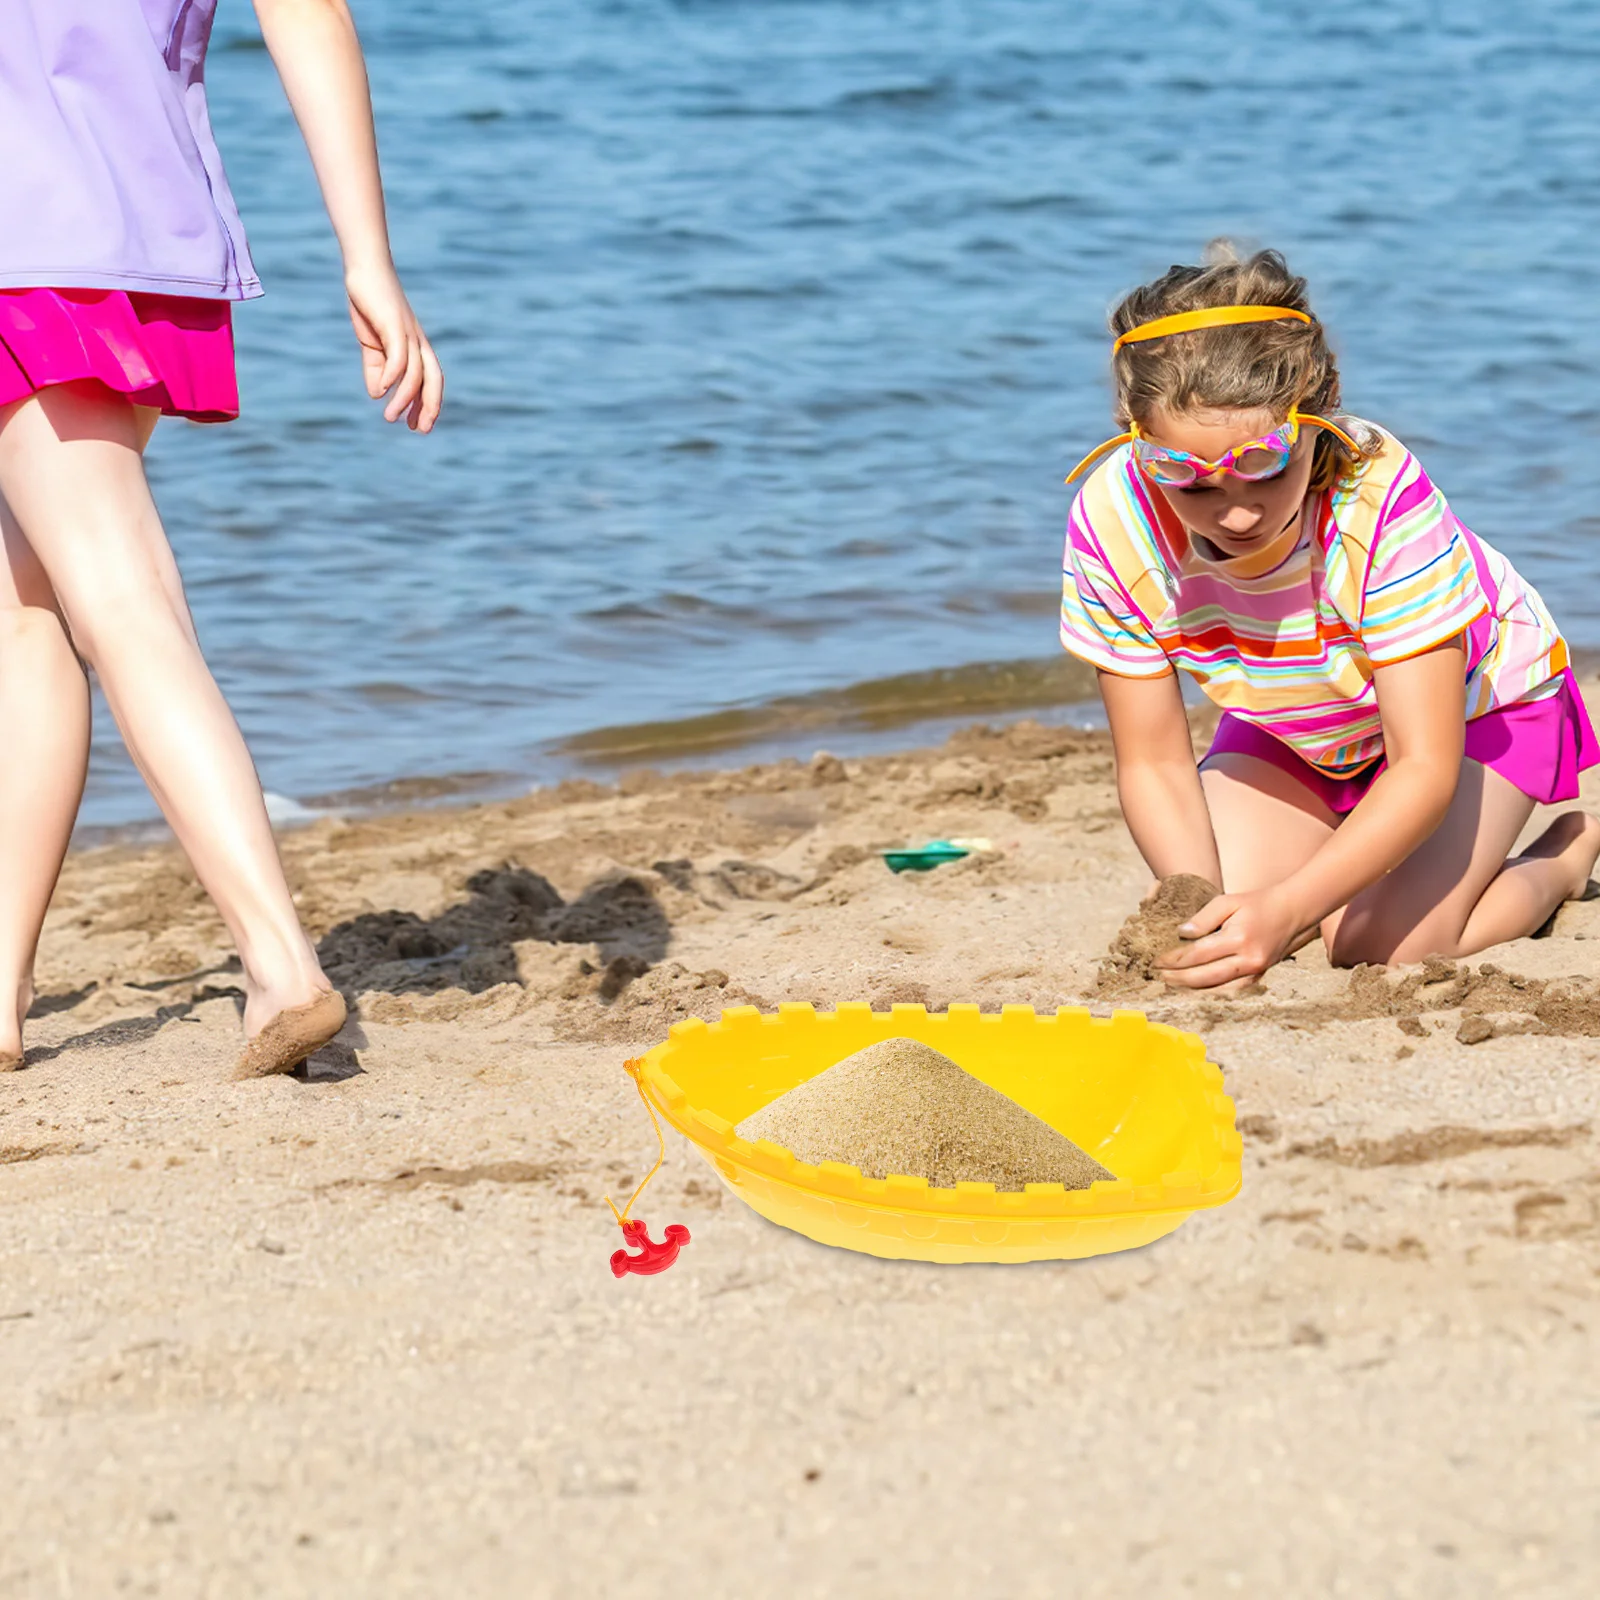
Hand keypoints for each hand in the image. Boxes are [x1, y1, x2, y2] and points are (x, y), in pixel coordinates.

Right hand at [344, 262, 443, 431]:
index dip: (426, 404)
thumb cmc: (370, 303)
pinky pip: (399, 355)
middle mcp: (418, 341)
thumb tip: (378, 394)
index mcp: (416, 346)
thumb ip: (376, 368)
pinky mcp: (395, 323)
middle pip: (433, 379)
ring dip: (403, 398)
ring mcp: (409, 332)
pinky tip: (380, 391)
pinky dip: (392, 376)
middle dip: (429, 406)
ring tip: (390, 418)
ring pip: (415, 373)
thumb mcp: (372, 343)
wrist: (364, 268)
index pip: (430, 380)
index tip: (416, 426)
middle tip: (419, 430)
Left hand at [1156, 886, 1304, 989]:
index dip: (1174, 959)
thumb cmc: (1256, 903)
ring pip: (1217, 989)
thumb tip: (1181, 933)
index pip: (1197, 954)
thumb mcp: (1227, 901)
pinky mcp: (1259, 977)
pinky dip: (1210, 992)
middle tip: (1158, 976)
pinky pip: (1230, 991)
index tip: (1156, 960)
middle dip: (1178, 978)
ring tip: (1171, 985)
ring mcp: (1256, 972)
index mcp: (1238, 938)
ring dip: (1191, 990)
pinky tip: (1194, 989)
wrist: (1292, 912)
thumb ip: (1203, 918)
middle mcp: (1248, 959)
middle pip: (1204, 977)